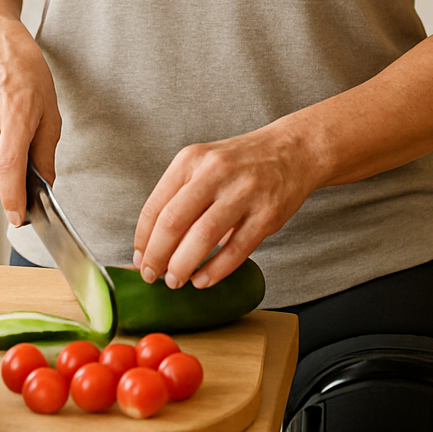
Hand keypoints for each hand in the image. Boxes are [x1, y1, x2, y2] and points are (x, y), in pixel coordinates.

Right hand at [0, 16, 60, 224]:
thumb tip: (45, 187)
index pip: (8, 167)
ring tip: (9, 145)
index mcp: (15, 113)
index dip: (13, 198)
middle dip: (9, 187)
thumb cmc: (27, 76)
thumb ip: (46, 153)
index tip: (18, 217)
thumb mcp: (50, 111)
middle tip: (24, 171)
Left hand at [132, 123, 315, 289]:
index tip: (140, 260)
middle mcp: (215, 172)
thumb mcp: (204, 165)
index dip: (143, 240)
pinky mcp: (267, 214)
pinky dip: (215, 270)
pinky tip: (203, 280)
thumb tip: (154, 245)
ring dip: (183, 266)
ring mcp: (244, 192)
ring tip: (175, 281)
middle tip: (152, 276)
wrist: (292, 150)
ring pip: (202, 238)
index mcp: (191, 159)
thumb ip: (180, 196)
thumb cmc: (241, 163)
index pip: (156, 206)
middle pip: (173, 223)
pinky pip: (236, 250)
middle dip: (157, 257)